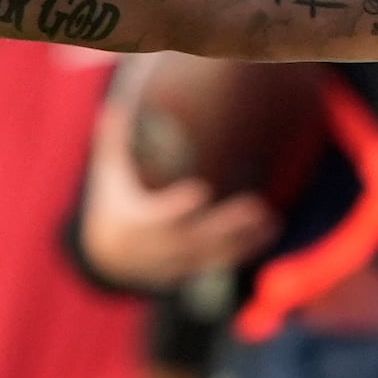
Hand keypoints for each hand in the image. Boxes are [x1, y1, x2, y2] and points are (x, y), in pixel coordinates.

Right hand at [78, 99, 276, 287]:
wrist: (107, 253)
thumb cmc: (114, 202)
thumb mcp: (110, 172)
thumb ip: (113, 142)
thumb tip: (114, 107)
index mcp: (134, 224)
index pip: (158, 218)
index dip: (178, 207)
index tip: (201, 190)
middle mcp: (154, 249)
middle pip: (194, 239)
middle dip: (226, 225)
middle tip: (257, 206)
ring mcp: (172, 263)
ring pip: (211, 255)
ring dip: (243, 240)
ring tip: (270, 220)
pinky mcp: (186, 270)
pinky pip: (217, 262)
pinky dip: (243, 250)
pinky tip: (267, 233)